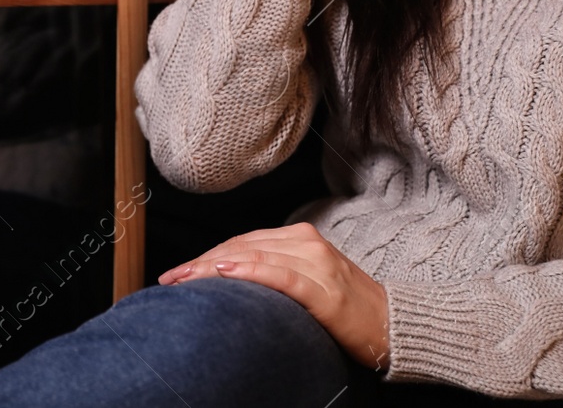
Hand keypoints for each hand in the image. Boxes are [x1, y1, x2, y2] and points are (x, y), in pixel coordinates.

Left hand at [157, 222, 390, 370]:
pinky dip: (251, 272)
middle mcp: (306, 242)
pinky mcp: (324, 288)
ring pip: (254, 256)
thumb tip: (228, 279)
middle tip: (171, 279)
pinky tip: (226, 273)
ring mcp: (316, 263)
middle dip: (202, 263)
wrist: (392, 324)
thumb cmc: (347, 308)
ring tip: (185, 279)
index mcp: (300, 237)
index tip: (178, 272)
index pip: (242, 242)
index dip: (207, 256)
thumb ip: (275, 271)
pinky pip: (282, 276)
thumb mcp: (307, 280)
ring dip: (214, 267)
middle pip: (242, 247)